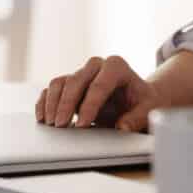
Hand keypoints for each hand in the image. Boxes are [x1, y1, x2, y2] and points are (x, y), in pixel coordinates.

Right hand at [36, 55, 164, 130]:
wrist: (134, 98)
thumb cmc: (142, 102)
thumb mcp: (148, 110)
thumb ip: (137, 118)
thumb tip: (122, 127)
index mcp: (116, 66)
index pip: (99, 85)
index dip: (89, 106)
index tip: (83, 124)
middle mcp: (95, 65)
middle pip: (75, 82)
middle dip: (65, 105)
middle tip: (61, 125)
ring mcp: (80, 72)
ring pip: (59, 83)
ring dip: (52, 104)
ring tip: (51, 124)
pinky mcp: (68, 82)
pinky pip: (51, 89)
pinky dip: (44, 103)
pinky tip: (43, 118)